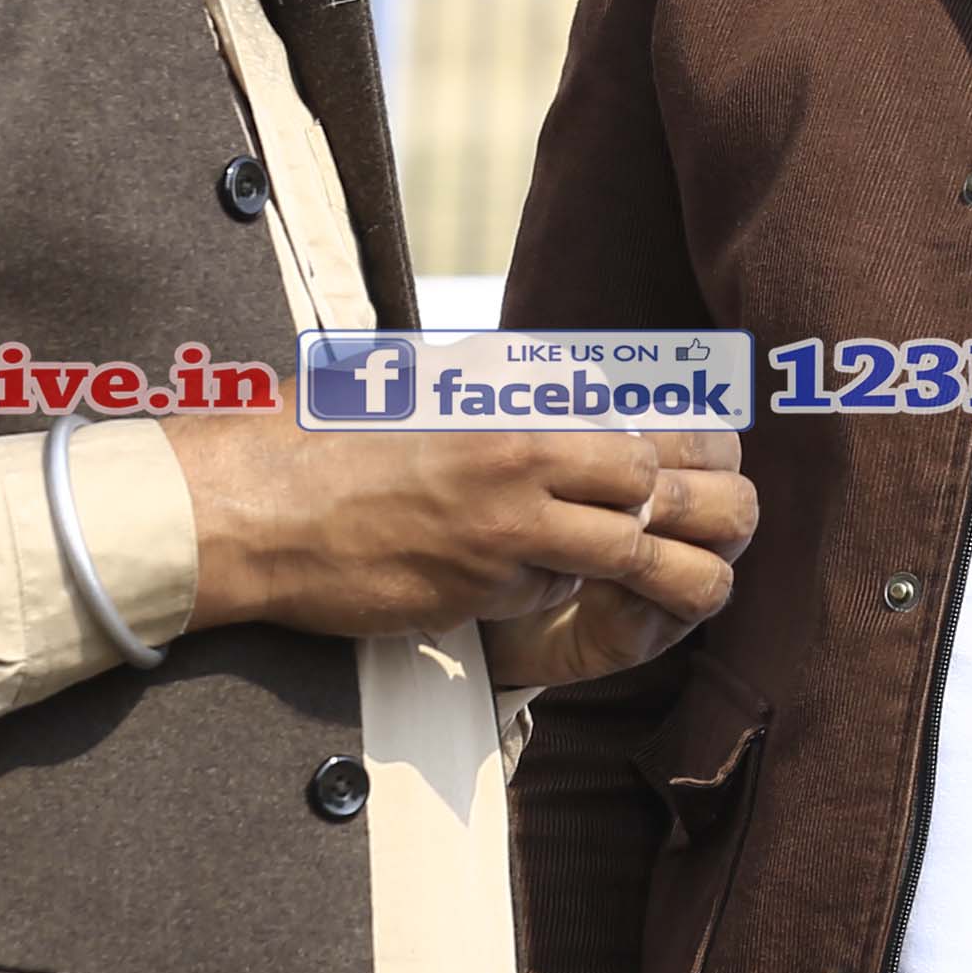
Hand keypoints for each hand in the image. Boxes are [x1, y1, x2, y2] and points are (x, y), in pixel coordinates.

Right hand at [159, 416, 753, 674]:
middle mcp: (526, 453)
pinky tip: (533, 574)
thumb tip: (590, 388)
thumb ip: (518, 387)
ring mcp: (508, 524)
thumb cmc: (340, 436)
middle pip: (660, 486)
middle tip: (692, 524)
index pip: (653, 421)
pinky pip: (556, 590)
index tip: (711, 460)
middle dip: (685, 512)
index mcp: (521, 395)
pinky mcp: (484, 586)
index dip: (696, 449)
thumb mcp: (438, 382)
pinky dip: (559, 587)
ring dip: (644, 565)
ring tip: (653, 570)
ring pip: (627, 550)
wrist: (259, 504)